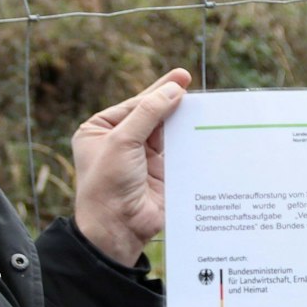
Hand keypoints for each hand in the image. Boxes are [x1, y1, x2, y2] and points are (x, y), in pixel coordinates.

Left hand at [74, 69, 190, 266]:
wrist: (117, 229)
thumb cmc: (107, 184)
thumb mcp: (122, 141)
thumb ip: (148, 113)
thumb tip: (174, 90)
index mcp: (100, 130)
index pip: (135, 104)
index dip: (158, 91)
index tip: (181, 77)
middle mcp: (120, 143)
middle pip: (152, 116)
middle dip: (173, 103)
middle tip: (193, 85)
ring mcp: (142, 159)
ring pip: (168, 133)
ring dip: (184, 122)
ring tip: (204, 106)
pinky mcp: (161, 174)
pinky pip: (179, 152)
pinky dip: (191, 142)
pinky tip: (206, 130)